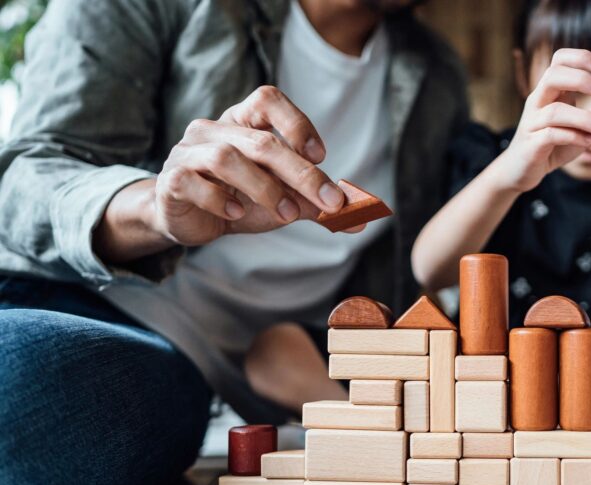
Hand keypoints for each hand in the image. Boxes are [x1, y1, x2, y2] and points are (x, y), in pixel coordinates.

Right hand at [152, 86, 354, 246]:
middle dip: (300, 173)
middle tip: (329, 202)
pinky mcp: (172, 181)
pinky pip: (193, 182)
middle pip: (261, 141)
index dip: (297, 123)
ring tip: (285, 214)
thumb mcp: (282, 199)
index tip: (321, 157)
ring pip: (227, 158)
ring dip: (264, 188)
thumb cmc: (239, 200)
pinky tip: (237, 215)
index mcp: (242, 122)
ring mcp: (188, 152)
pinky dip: (219, 200)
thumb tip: (359, 218)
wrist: (190, 220)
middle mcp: (212, 129)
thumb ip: (316, 204)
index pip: (268, 99)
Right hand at [490, 48, 590, 192]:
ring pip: (555, 111)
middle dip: (582, 79)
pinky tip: (590, 142)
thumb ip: (589, 117)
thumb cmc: (551, 145)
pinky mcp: (531, 144)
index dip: (581, 57)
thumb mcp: (572, 125)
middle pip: (553, 76)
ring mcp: (531, 123)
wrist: (521, 170)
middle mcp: (537, 102)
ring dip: (585, 118)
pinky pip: (551, 135)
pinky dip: (574, 137)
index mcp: (548, 92)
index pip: (559, 60)